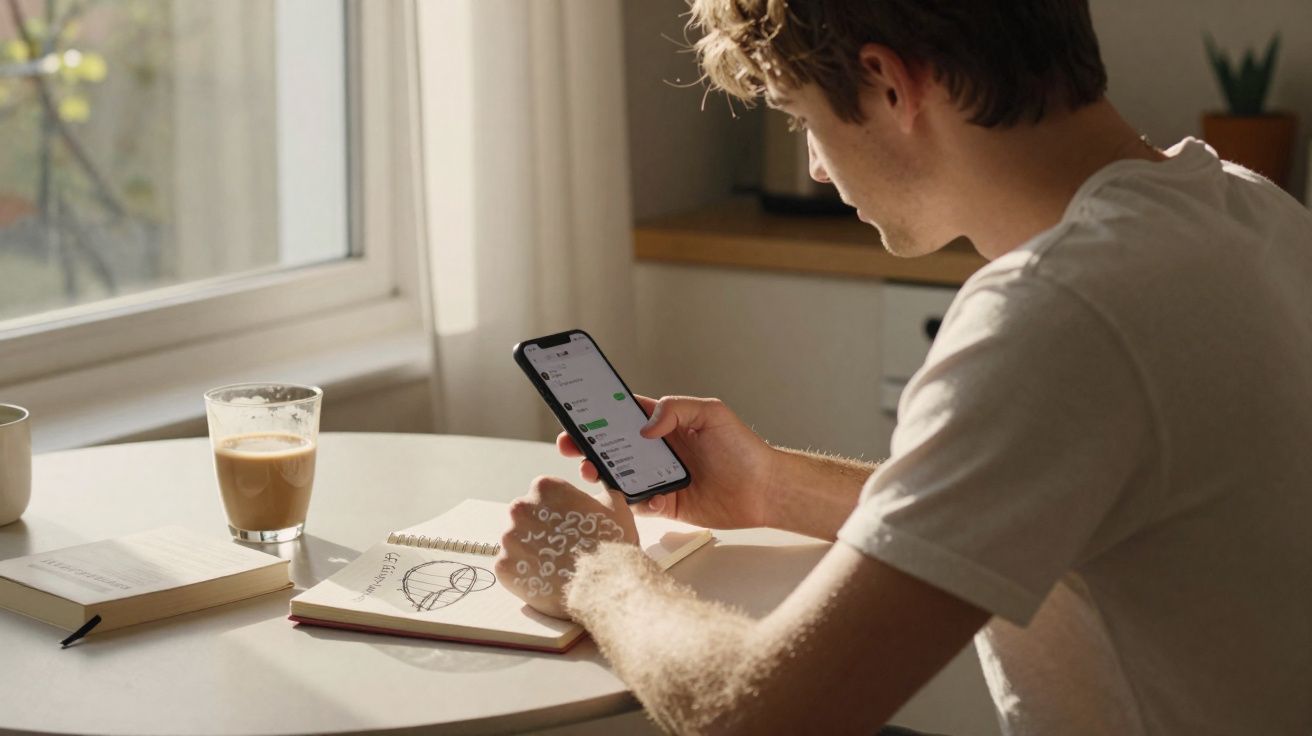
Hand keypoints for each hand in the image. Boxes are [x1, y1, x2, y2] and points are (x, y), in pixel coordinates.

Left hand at [495, 476, 638, 618]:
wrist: (603, 586)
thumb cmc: (611, 544)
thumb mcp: (615, 507)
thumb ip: (599, 496)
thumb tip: (597, 498)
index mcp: (544, 488)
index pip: (544, 493)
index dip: (558, 509)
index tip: (568, 524)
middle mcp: (520, 508)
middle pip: (526, 516)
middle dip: (540, 529)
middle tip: (562, 546)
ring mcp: (509, 538)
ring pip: (516, 542)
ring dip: (530, 551)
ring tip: (555, 565)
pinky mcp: (503, 566)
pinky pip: (511, 567)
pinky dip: (524, 573)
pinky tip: (544, 579)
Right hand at [557, 395, 776, 529]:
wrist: (764, 489)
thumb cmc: (743, 447)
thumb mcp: (712, 413)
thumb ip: (676, 409)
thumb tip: (645, 426)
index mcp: (664, 424)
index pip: (623, 414)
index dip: (597, 413)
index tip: (575, 412)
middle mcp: (657, 451)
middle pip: (612, 446)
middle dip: (586, 445)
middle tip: (570, 445)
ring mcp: (659, 478)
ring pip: (619, 476)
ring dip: (602, 474)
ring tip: (592, 471)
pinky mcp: (666, 505)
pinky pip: (641, 505)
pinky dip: (638, 502)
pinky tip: (651, 497)